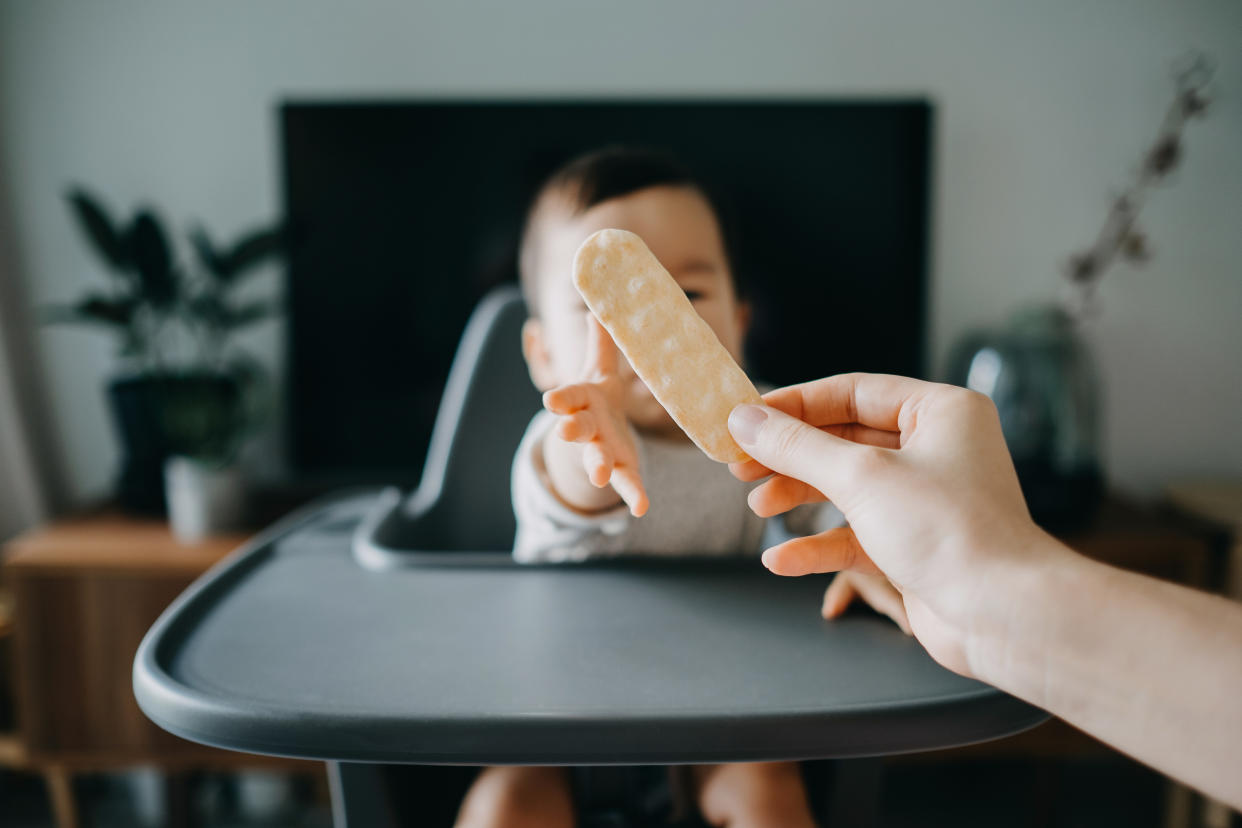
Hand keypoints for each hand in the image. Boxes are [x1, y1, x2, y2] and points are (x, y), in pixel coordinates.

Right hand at [542, 314, 649, 516]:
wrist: (598, 439)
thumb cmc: (598, 400)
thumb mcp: (600, 371)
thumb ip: (602, 342)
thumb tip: (600, 305)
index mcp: (582, 401)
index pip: (569, 398)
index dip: (561, 399)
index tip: (551, 401)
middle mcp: (587, 427)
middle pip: (576, 428)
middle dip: (571, 429)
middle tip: (566, 431)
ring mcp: (601, 450)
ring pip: (596, 458)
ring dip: (597, 466)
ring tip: (601, 476)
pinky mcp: (620, 469)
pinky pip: (626, 483)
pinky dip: (633, 495)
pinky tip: (641, 508)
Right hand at [727, 373, 1047, 675]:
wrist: (1002, 615)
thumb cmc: (950, 532)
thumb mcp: (860, 476)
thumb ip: (795, 446)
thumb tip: (744, 419)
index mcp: (939, 412)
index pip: (851, 393)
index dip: (793, 405)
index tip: (745, 418)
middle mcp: (936, 450)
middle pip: (843, 440)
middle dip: (790, 455)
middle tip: (740, 466)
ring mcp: (926, 500)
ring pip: (846, 487)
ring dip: (799, 496)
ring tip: (758, 508)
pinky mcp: (915, 545)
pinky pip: (856, 536)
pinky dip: (818, 545)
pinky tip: (781, 560)